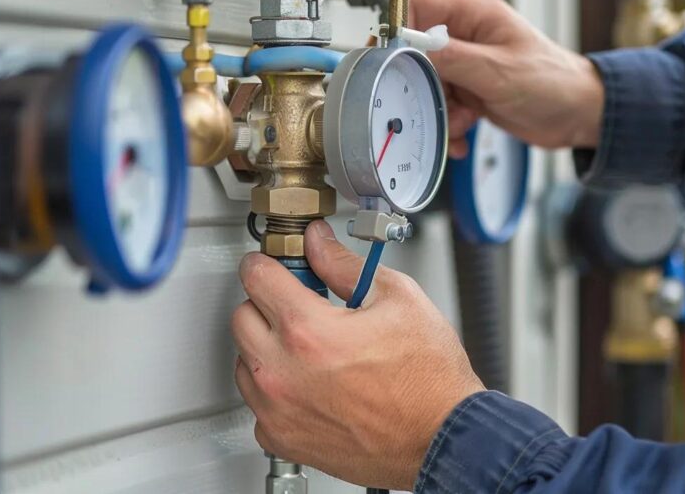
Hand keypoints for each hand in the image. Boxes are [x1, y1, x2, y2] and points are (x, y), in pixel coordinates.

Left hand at [231, 221, 484, 490]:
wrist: (442, 436)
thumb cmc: (429, 378)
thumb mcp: (398, 298)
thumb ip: (345, 266)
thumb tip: (320, 245)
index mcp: (307, 331)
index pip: (256, 277)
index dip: (267, 262)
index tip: (276, 265)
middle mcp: (283, 374)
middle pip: (242, 316)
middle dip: (267, 303)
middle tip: (302, 305)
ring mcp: (278, 410)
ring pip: (244, 361)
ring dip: (268, 347)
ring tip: (311, 348)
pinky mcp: (282, 439)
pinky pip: (257, 403)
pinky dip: (275, 390)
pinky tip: (309, 383)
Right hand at [411, 0, 604, 157]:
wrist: (579, 116)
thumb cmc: (554, 82)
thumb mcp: (498, 71)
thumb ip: (453, 59)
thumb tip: (414, 49)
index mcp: (475, 16)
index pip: (420, 11)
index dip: (401, 33)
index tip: (391, 59)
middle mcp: (469, 39)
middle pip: (420, 55)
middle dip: (424, 85)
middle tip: (434, 103)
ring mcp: (470, 67)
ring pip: (432, 86)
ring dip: (440, 111)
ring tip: (461, 123)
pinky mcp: (473, 93)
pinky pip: (446, 107)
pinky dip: (450, 126)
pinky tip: (462, 137)